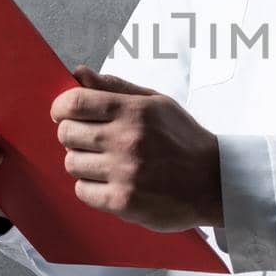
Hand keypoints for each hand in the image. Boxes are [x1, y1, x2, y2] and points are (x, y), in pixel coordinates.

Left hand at [51, 66, 223, 230]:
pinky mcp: (124, 201)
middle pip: (67, 133)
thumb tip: (79, 73)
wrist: (214, 183)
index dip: (61, 107)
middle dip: (72, 135)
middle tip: (89, 140)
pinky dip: (91, 188)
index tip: (63, 113)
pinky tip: (110, 182)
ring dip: (83, 163)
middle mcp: (127, 140)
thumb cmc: (184, 140)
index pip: (75, 102)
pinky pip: (82, 191)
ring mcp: (125, 172)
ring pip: (72, 163)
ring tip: (105, 163)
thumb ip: (115, 87)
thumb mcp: (157, 103)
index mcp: (135, 111)